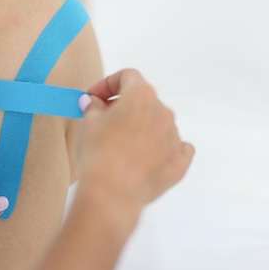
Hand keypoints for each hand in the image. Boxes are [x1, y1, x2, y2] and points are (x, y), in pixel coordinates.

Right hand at [76, 69, 194, 221]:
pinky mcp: (179, 161)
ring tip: (120, 145)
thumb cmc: (100, 153)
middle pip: (144, 100)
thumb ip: (94, 106)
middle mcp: (163, 111)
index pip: (127, 77)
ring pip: (158, 123)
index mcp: (142, 95)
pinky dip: (161, 148)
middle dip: (123, 106)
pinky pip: (175, 147)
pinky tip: (146, 156)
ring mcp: (174, 137)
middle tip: (103, 119)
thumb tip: (95, 102)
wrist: (112, 192)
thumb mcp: (89, 122)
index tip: (94, 97)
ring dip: (141, 128)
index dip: (107, 84)